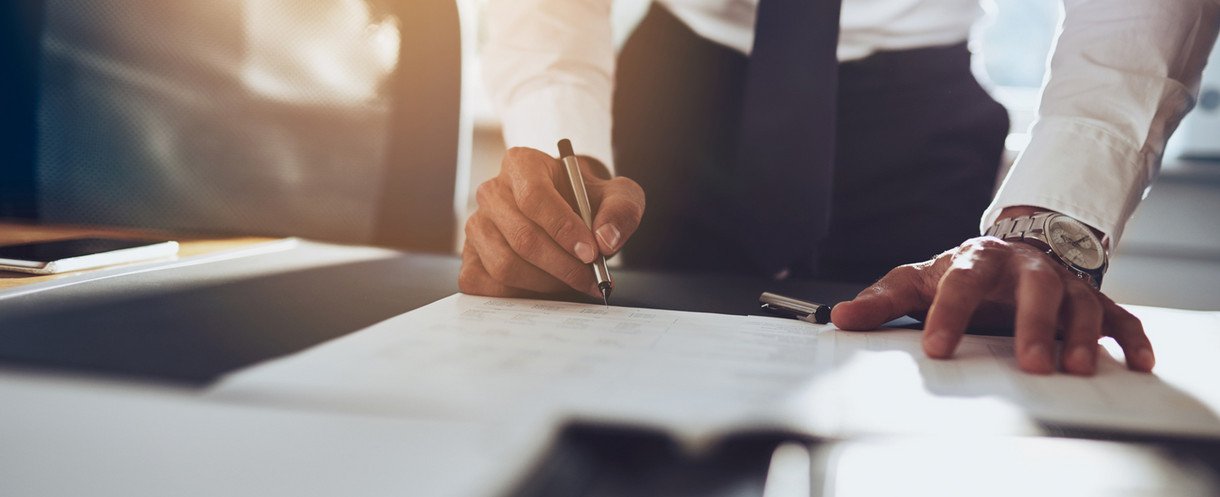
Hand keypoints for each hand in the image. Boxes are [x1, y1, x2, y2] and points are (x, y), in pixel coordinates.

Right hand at [459, 147, 644, 298]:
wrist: (569, 213)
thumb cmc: (588, 202)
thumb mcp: (618, 195)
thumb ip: (621, 211)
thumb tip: (606, 240)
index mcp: (521, 164)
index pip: (534, 197)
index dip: (563, 229)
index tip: (591, 253)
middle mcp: (491, 192)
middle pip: (522, 238)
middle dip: (563, 265)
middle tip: (592, 278)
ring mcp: (476, 226)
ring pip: (505, 266)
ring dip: (547, 283)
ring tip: (574, 282)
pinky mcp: (470, 258)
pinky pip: (489, 286)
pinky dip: (522, 295)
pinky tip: (547, 288)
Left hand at [830, 237, 1153, 375]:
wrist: (1017, 248)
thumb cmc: (964, 274)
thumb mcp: (921, 280)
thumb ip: (883, 301)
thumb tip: (837, 318)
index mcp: (978, 261)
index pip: (961, 284)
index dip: (949, 314)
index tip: (938, 349)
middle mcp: (1025, 269)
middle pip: (1033, 289)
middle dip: (1031, 324)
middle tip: (1029, 364)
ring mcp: (1063, 283)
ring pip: (1079, 303)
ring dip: (1079, 335)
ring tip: (1074, 368)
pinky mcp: (1093, 301)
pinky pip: (1118, 317)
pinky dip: (1130, 337)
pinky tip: (1137, 361)